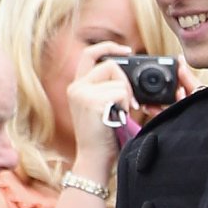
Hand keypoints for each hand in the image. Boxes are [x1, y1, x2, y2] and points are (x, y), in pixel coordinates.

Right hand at [66, 43, 133, 171]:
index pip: (90, 54)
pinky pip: (121, 93)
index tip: (127, 50)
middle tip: (131, 104)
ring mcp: (82, 93)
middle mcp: (76, 87)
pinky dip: (126, 107)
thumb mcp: (103, 110)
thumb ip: (108, 90)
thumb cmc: (104, 140)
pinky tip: (118, 119)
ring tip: (120, 116)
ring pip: (118, 80)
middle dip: (126, 82)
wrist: (94, 161)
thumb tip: (127, 79)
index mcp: (77, 87)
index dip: (108, 47)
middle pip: (110, 65)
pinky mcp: (92, 102)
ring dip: (127, 98)